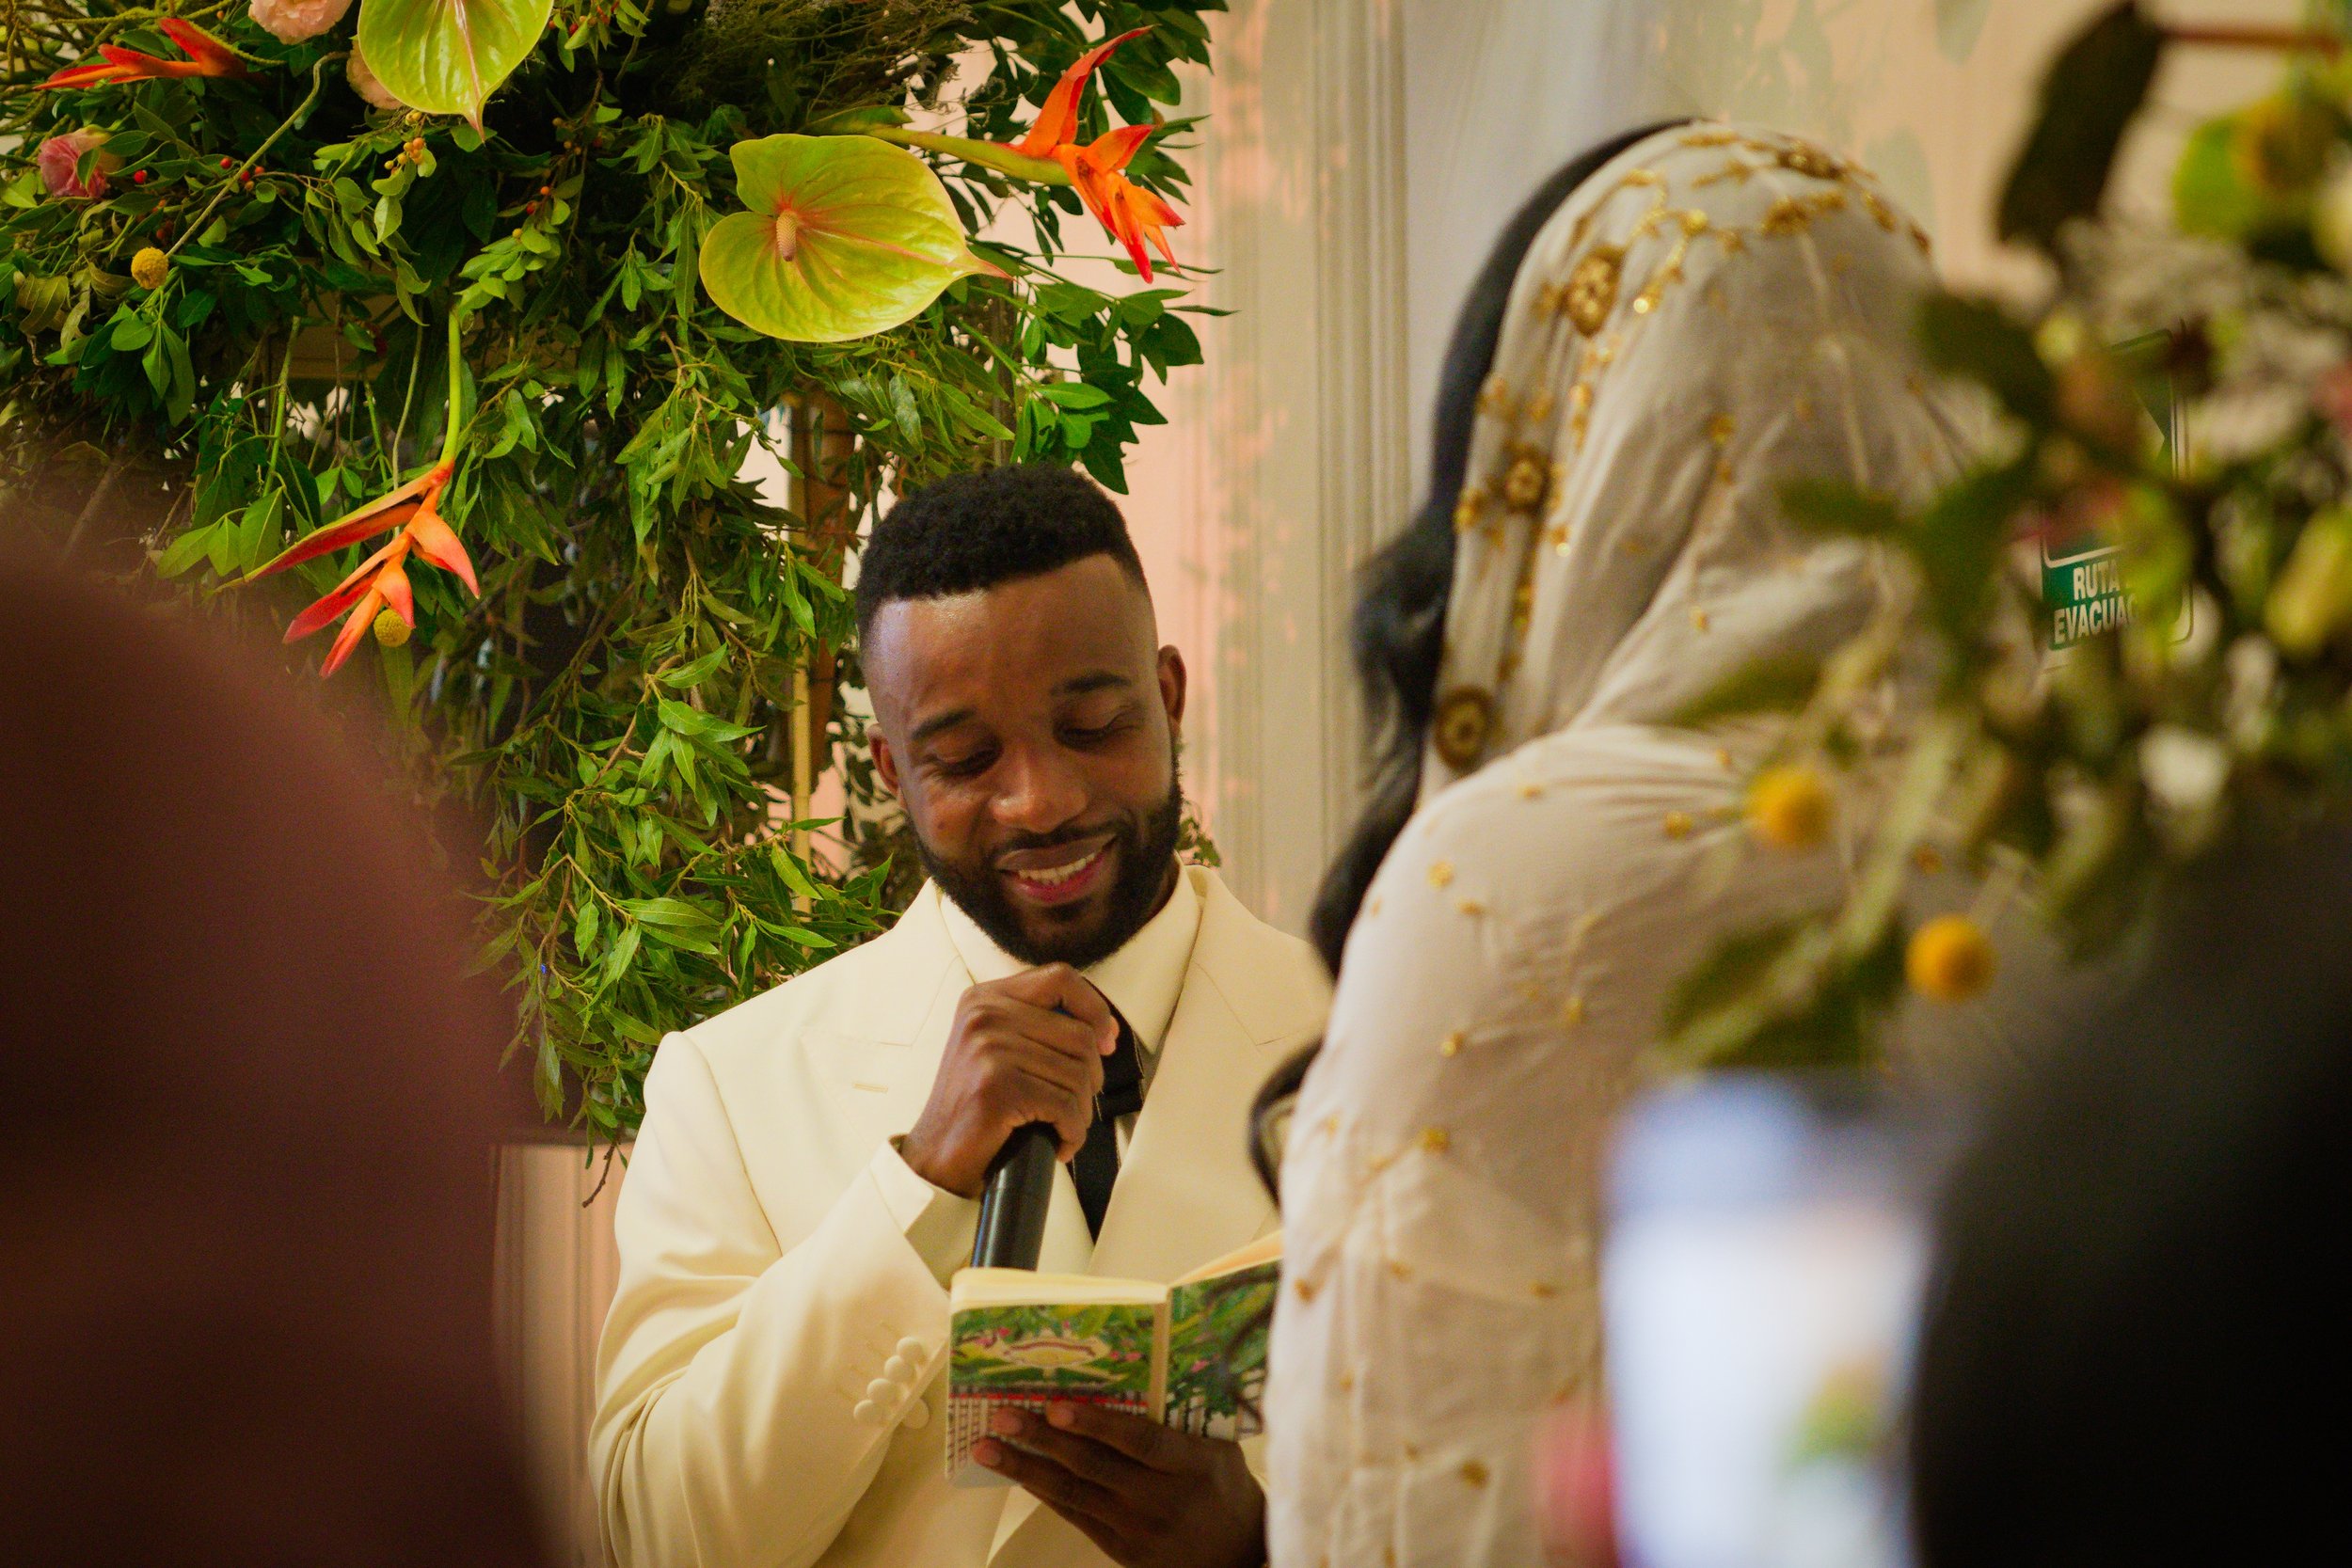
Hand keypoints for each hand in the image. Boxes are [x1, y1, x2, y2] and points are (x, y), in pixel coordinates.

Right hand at [898, 966, 1117, 1197]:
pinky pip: (1066, 1107)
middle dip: (1090, 1078)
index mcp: (985, 998)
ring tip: (1058, 1125)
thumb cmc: (975, 1106)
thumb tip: (1105, 1030)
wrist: (937, 1157)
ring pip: (1078, 1075)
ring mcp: (989, 1049)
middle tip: (1070, 1104)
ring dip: (1079, 1112)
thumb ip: (1041, 1025)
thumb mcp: (998, 1046)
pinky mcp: (997, 1087)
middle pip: (1080, 1035)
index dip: (1094, 1007)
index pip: (1060, 978)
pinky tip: (1057, 1142)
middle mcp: (985, 1015)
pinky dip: (1072, 1133)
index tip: (1105, 1040)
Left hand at [975, 1402, 1264, 1567]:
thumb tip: (1145, 1364)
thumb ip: (1184, 1417)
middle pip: (1094, 1467)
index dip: (1097, 1424)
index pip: (1139, 1442)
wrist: (1239, 1560)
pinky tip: (1019, 1473)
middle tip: (1004, 1416)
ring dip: (1026, 1469)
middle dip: (1043, 1440)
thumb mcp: (1222, 1449)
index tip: (1057, 1406)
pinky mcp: (1123, 1551)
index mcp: (1193, 1464)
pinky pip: (1076, 1516)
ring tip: (988, 1449)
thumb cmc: (1228, 1490)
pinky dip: (1045, 1492)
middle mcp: (1163, 1499)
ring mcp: (1139, 1529)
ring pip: (1074, 1493)